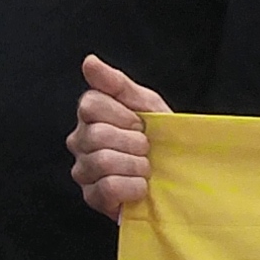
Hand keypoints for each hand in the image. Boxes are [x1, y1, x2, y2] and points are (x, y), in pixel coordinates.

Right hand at [70, 56, 165, 217]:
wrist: (180, 173)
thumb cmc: (160, 136)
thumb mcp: (146, 104)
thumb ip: (116, 83)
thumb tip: (89, 62)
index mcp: (90, 115)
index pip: (89, 106)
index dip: (123, 116)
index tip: (140, 124)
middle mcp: (79, 142)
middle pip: (96, 135)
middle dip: (133, 143)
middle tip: (147, 149)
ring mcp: (83, 171)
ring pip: (102, 162)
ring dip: (136, 166)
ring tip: (146, 168)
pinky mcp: (92, 198)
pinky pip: (108, 188)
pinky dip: (133, 187)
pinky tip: (141, 187)